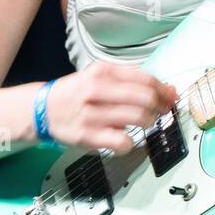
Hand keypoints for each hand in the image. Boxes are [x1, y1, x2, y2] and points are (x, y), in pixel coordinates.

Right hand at [43, 64, 178, 152]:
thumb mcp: (99, 76)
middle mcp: (96, 91)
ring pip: (137, 119)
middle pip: (145, 99)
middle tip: (161, 111)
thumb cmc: (76, 93)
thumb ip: (129, 80)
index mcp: (102, 72)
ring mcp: (91, 114)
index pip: (145, 79)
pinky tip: (126, 138)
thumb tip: (165, 90)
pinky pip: (121, 141)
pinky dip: (130, 142)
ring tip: (144, 123)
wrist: (43, 109)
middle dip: (159, 107)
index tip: (171, 96)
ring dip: (148, 123)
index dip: (164, 90)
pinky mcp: (87, 136)